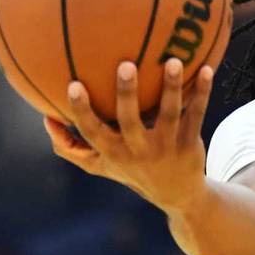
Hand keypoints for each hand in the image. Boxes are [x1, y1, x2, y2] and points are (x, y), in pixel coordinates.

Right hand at [44, 59, 213, 214]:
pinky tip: (208, 70)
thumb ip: (70, 146)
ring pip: (170, 114)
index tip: (73, 84)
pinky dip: (203, 93)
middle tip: (125, 64)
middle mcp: (139, 150)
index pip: (92, 131)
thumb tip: (45, 118)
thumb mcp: (100, 165)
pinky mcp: (190, 143)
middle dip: (126, 94)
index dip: (81, 111)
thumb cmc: (131, 170)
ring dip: (172, 87)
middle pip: (130, 121)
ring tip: (174, 61)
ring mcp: (166, 147)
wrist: (177, 194)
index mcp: (114, 152)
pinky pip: (197, 114)